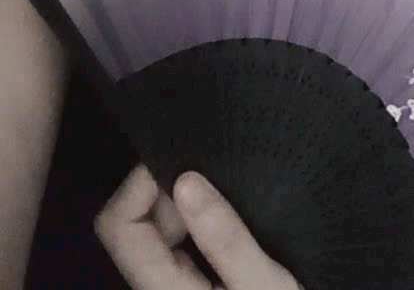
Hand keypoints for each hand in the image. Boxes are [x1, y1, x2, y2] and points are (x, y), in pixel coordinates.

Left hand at [94, 162, 301, 288]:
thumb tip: (185, 181)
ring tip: (226, 199)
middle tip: (216, 182)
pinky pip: (170, 244)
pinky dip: (189, 222)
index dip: (140, 186)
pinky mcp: (181, 289)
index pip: (119, 227)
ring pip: (151, 232)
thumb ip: (226, 238)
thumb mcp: (265, 285)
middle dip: (165, 194)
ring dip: (180, 207)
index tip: (185, 165)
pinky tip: (223, 219)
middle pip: (131, 224)